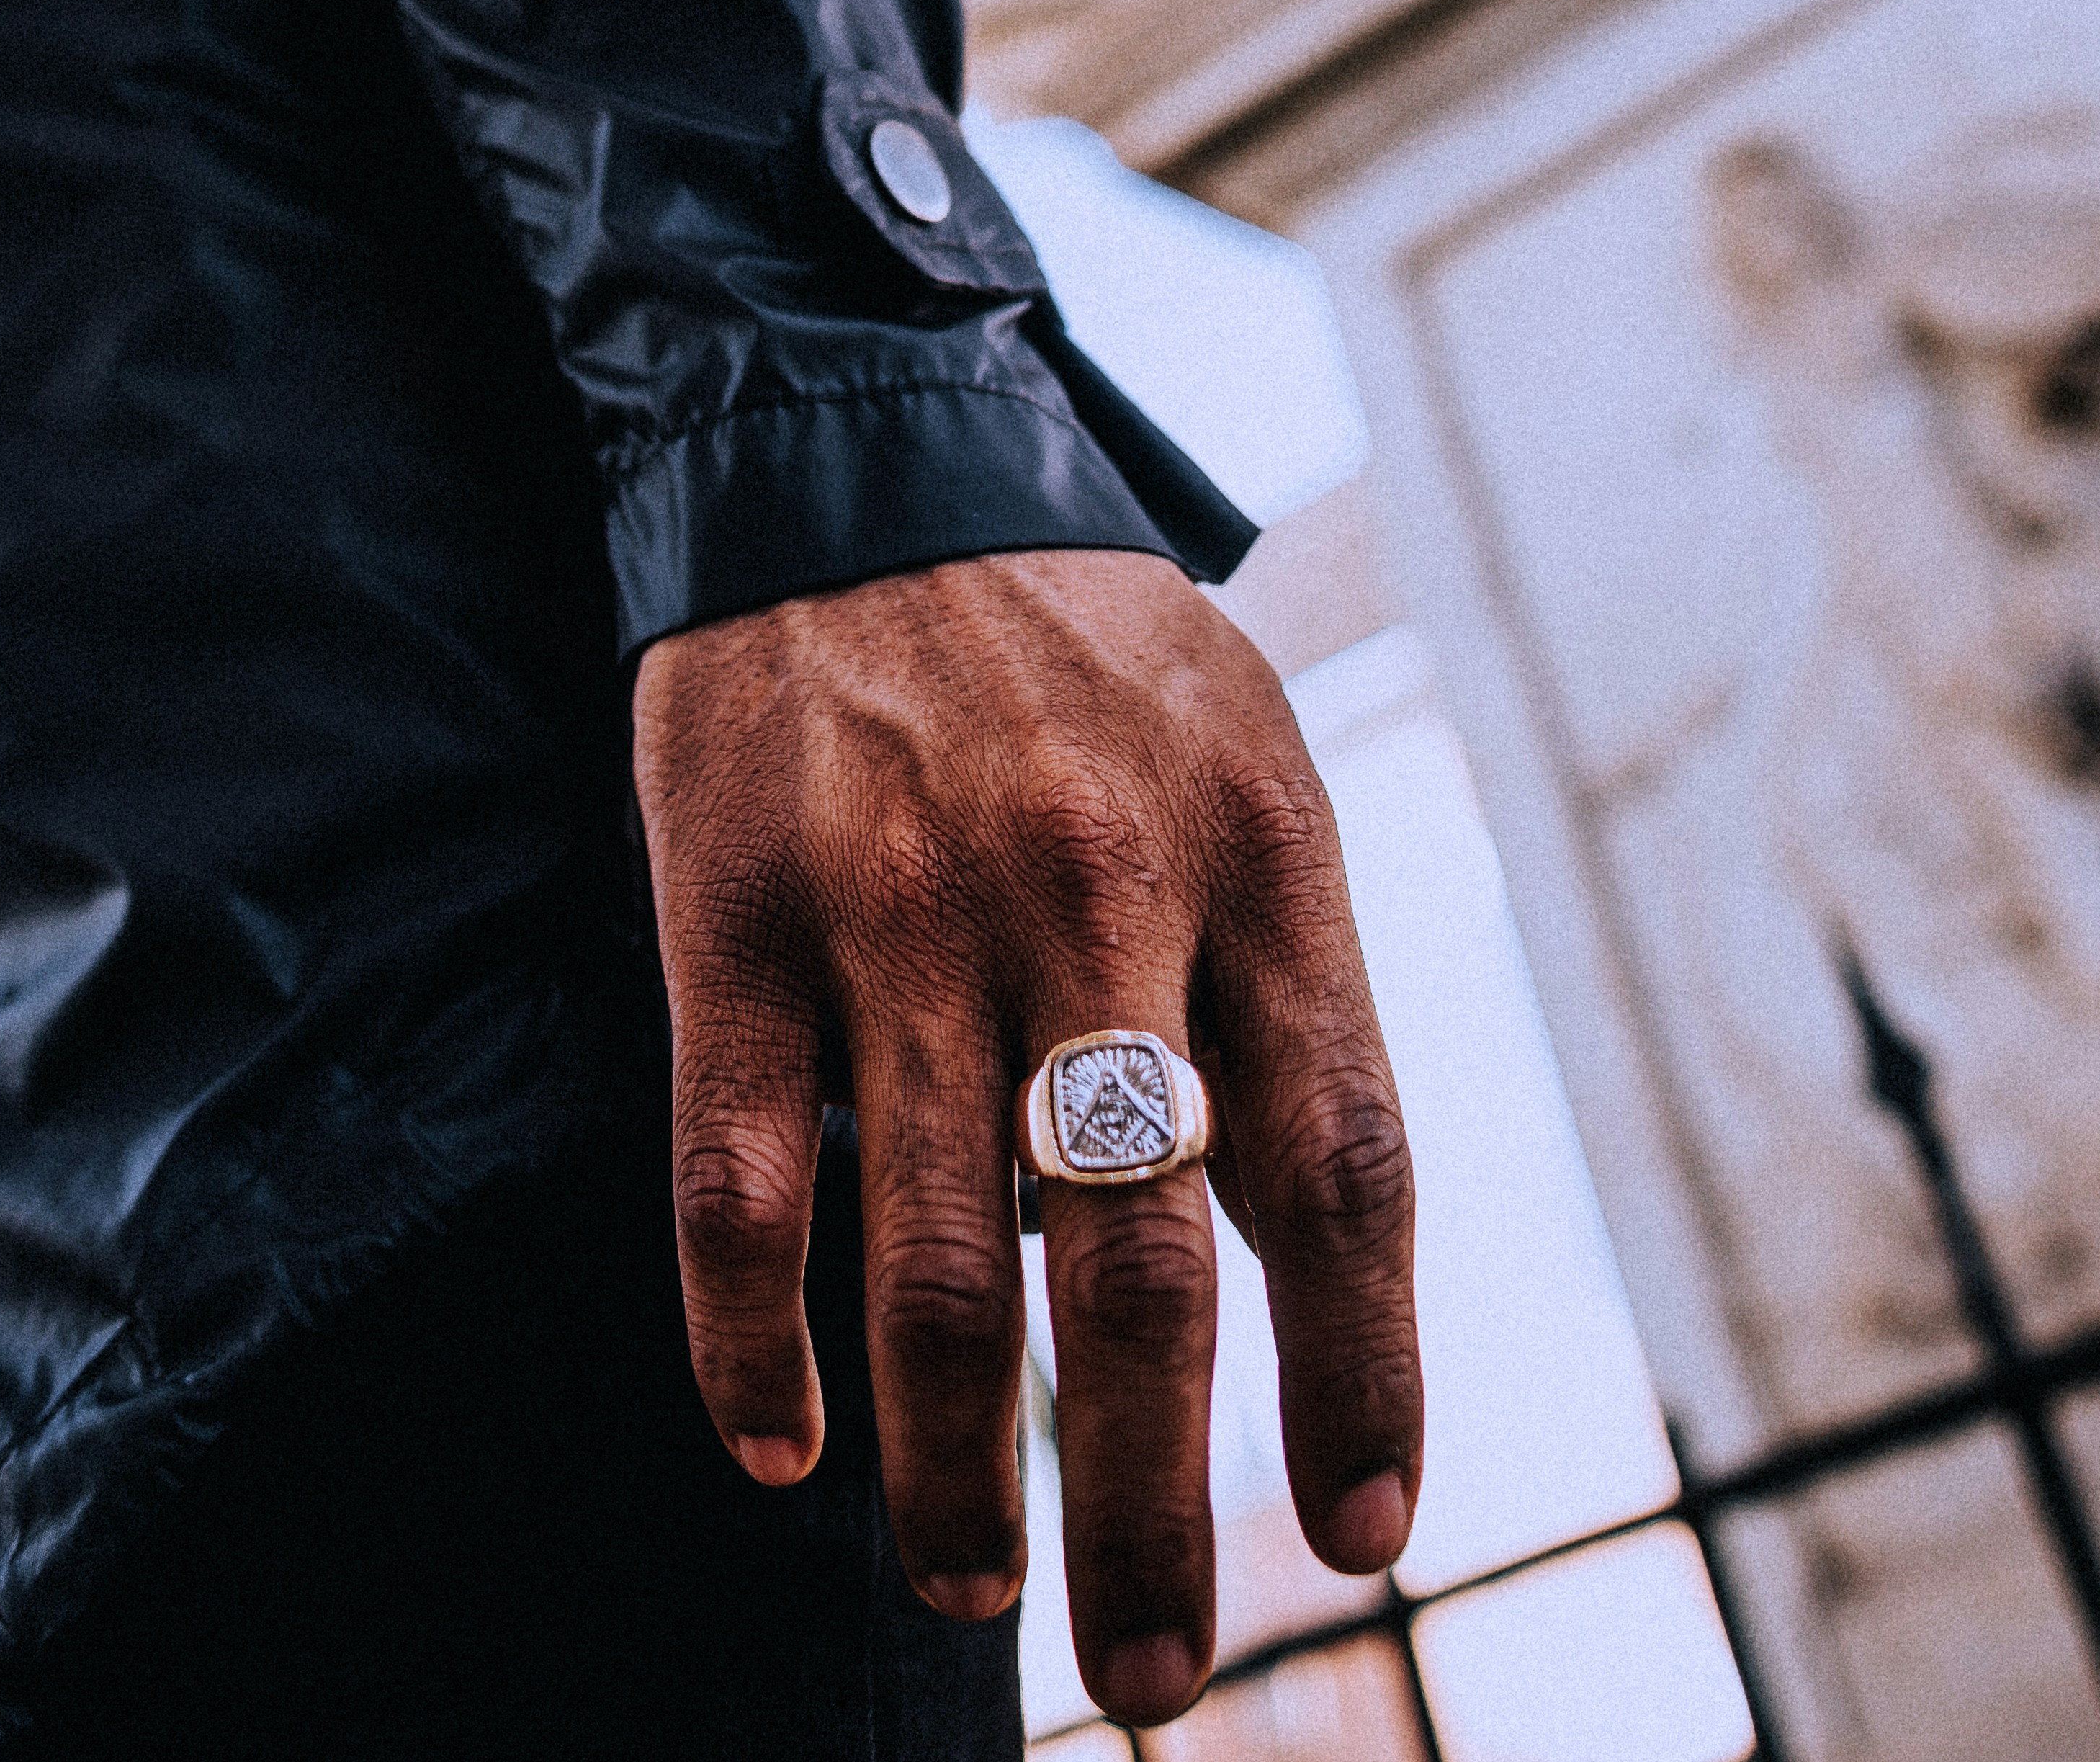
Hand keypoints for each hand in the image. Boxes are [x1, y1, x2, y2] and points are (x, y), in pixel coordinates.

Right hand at [631, 546, 1421, 1730]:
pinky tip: (778, 1450)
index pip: (1342, 1167)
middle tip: (1155, 1675)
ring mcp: (901, 911)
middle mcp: (1092, 892)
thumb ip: (1277, 989)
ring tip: (980, 1592)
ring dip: (957, 1476)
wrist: (859, 460)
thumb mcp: (1248, 765)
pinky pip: (739, 1185)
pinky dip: (750, 1351)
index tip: (1361, 1539)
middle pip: (1140, 1273)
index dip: (1365, 1374)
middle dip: (1152, 1513)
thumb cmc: (1086, 657)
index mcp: (1255, 853)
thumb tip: (1292, 1262)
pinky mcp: (734, 916)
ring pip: (933, 1274)